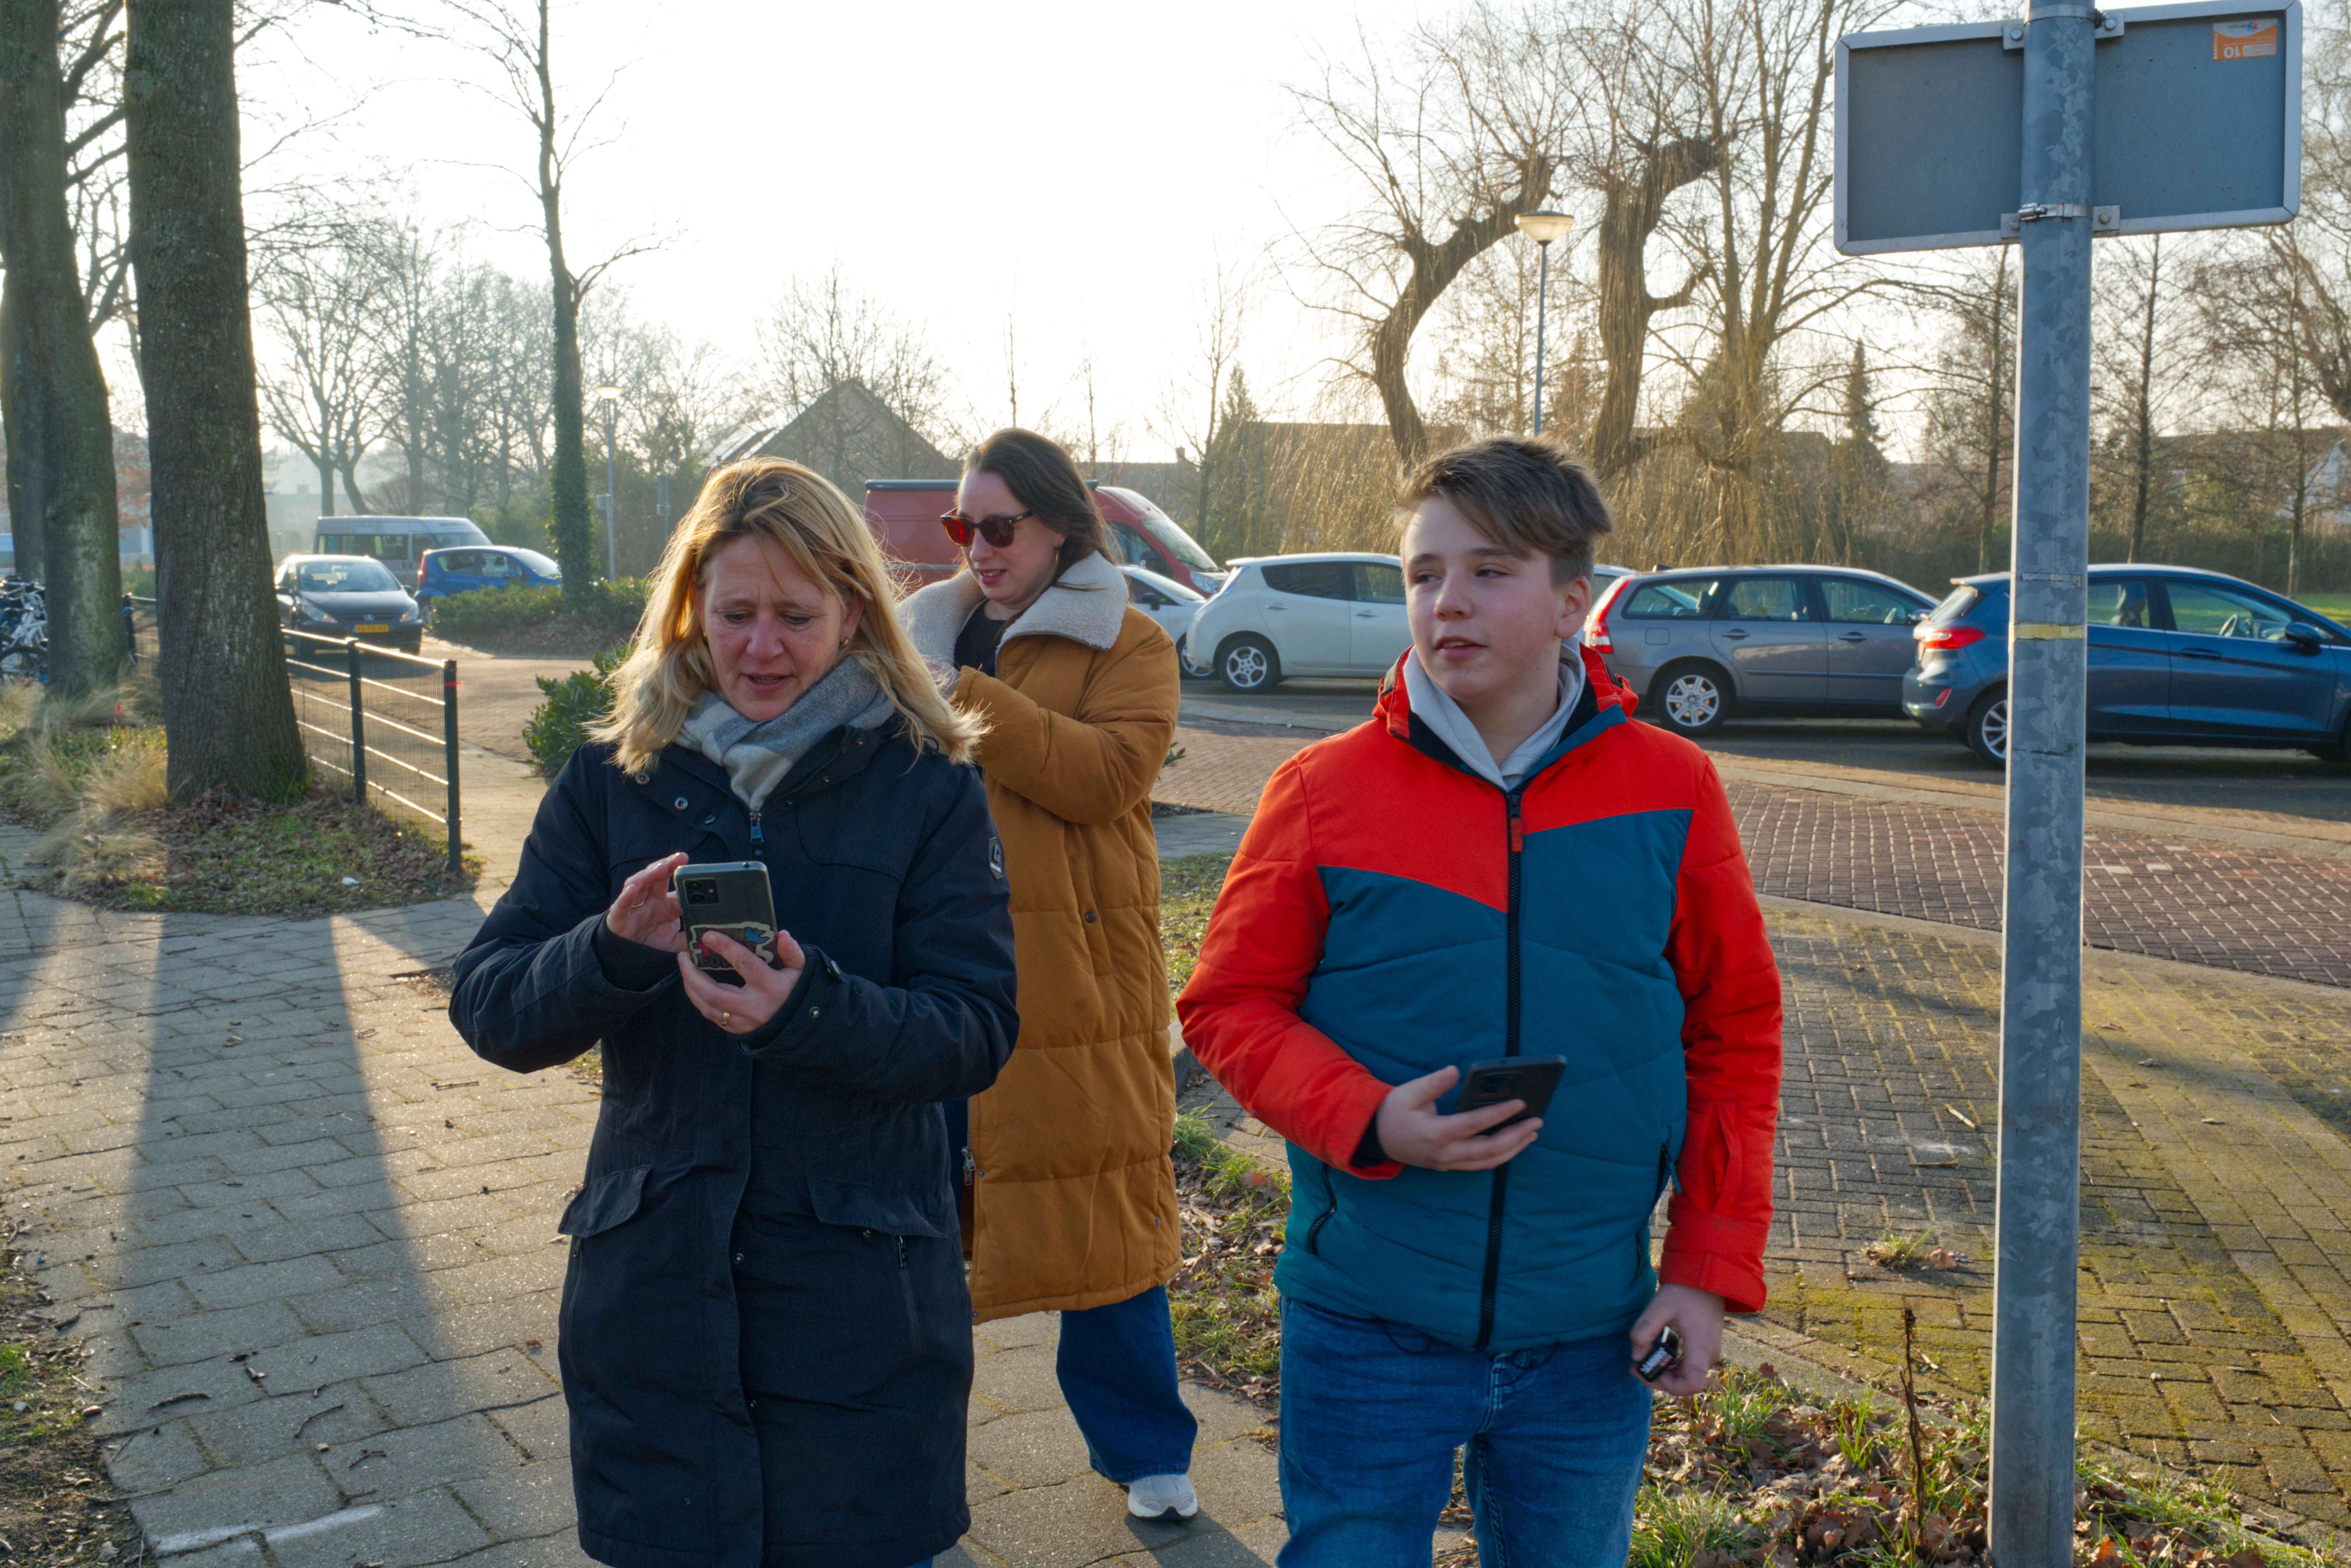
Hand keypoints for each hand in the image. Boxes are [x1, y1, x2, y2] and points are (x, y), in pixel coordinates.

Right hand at [607, 854, 688, 950]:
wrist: (631, 956)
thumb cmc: (652, 940)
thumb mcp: (676, 938)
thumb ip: (690, 934)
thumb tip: (710, 933)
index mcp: (660, 900)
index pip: (666, 878)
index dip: (673, 867)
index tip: (684, 858)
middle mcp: (646, 899)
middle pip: (653, 876)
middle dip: (665, 865)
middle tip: (678, 859)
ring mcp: (632, 907)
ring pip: (636, 885)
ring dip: (648, 875)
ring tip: (661, 869)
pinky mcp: (618, 919)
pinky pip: (620, 907)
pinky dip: (625, 898)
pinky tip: (632, 890)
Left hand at [677, 926, 806, 1035]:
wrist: (799, 1025)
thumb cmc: (796, 991)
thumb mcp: (800, 969)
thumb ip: (791, 951)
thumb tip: (782, 934)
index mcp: (771, 987)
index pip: (744, 964)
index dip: (725, 948)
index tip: (708, 936)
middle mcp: (754, 1006)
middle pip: (714, 993)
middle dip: (693, 974)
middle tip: (684, 957)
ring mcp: (744, 1022)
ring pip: (708, 1007)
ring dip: (691, 988)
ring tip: (685, 969)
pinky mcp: (737, 1030)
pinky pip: (712, 1016)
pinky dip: (700, 1000)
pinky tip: (695, 986)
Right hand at [1373, 1065, 1542, 1171]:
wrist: (1375, 1138)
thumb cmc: (1392, 1112)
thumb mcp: (1408, 1093)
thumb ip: (1433, 1083)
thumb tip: (1455, 1071)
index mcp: (1436, 1133)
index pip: (1475, 1124)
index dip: (1499, 1114)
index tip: (1520, 1103)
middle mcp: (1445, 1153)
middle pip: (1489, 1150)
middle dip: (1516, 1136)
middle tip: (1537, 1122)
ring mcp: (1447, 1163)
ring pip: (1487, 1162)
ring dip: (1513, 1149)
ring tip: (1532, 1134)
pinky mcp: (1448, 1165)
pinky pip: (1479, 1165)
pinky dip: (1499, 1156)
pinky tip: (1512, 1145)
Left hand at [1629, 1283, 1725, 1396]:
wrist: (1706, 1276)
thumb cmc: (1684, 1291)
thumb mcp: (1658, 1307)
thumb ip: (1644, 1331)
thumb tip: (1636, 1356)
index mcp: (1700, 1346)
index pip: (1692, 1383)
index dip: (1669, 1386)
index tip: (1649, 1371)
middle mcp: (1709, 1353)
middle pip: (1687, 1382)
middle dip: (1661, 1380)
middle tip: (1636, 1367)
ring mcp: (1710, 1350)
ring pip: (1689, 1375)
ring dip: (1667, 1373)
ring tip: (1644, 1360)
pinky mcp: (1707, 1345)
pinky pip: (1691, 1364)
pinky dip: (1674, 1365)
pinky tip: (1659, 1354)